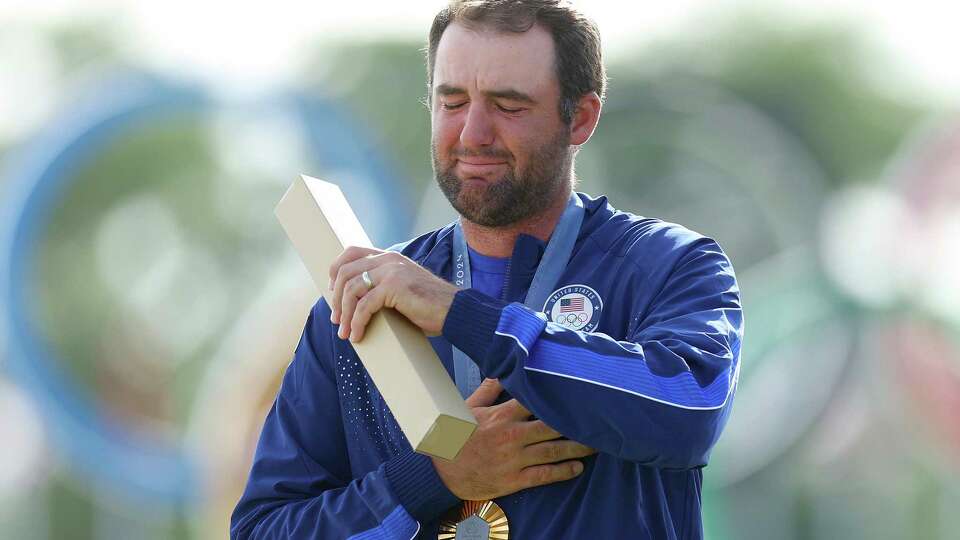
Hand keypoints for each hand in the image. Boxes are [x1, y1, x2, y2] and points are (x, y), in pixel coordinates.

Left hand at [328, 246, 458, 341]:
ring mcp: (392, 270)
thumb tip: (357, 304)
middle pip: (346, 271)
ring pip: (352, 289)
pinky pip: (365, 305)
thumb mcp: (402, 290)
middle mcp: (389, 259)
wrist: (455, 311)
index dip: (336, 270)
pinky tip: (358, 335)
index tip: (332, 292)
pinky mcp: (394, 286)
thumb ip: (383, 287)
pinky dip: (357, 323)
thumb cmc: (430, 307)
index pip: (352, 252)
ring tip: (345, 333)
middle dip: (336, 299)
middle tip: (337, 320)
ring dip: (345, 315)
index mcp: (390, 257)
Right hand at [432, 379, 595, 500]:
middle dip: (576, 424)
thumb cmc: (455, 437)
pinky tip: (577, 468)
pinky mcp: (515, 480)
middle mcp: (512, 435)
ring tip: (596, 444)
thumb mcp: (469, 408)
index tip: (577, 393)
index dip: (558, 398)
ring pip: (553, 451)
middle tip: (597, 420)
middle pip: (553, 426)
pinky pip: (544, 475)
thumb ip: (489, 389)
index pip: (536, 401)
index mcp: (502, 415)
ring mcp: (515, 459)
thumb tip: (501, 369)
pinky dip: (562, 472)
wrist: (441, 472)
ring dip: (577, 448)